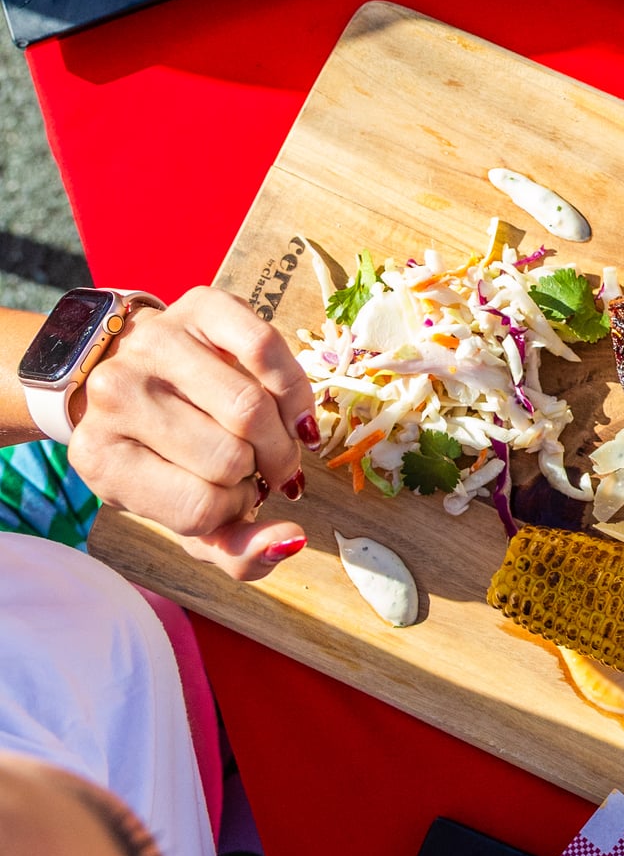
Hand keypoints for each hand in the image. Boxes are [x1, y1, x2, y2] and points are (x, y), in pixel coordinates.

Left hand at [65, 289, 314, 581]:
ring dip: (280, 438)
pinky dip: (293, 389)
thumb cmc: (163, 454)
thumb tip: (293, 541)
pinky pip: (265, 347)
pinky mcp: (199, 305)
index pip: (198, 510)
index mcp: (99, 457)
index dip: (234, 512)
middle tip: (253, 468)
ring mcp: (153, 343)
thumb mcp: (182, 514)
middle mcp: (114, 394)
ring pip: (250, 409)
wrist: (131, 371)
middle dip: (259, 473)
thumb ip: (237, 550)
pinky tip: (292, 415)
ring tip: (269, 444)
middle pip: (228, 460)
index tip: (231, 498)